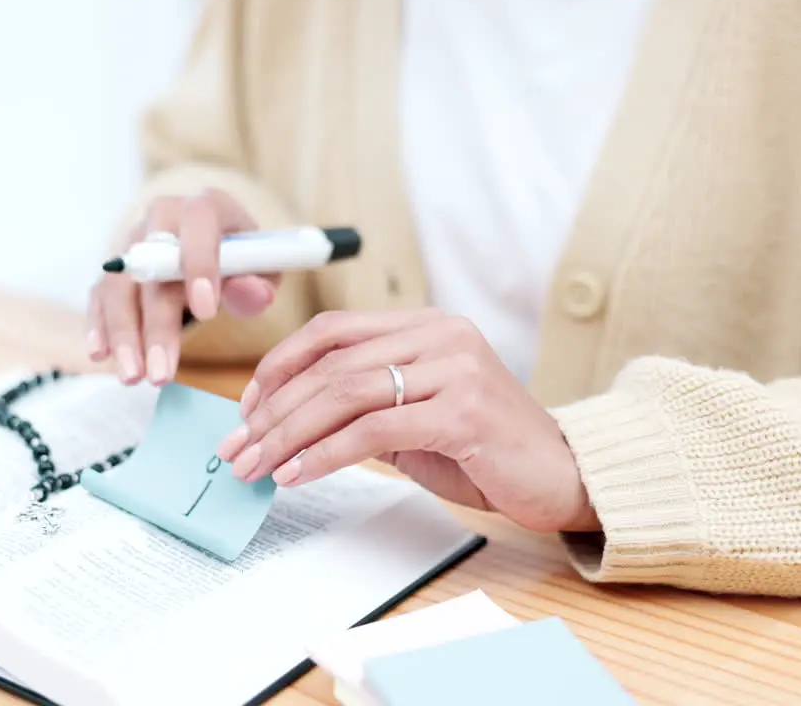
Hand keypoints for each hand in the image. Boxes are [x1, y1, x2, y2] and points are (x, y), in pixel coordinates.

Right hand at [87, 189, 278, 384]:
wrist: (216, 246)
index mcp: (205, 208)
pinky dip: (99, 325)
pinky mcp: (115, 269)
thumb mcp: (263, 269)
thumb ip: (258, 283)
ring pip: (119, 286)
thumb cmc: (243, 259)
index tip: (206, 313)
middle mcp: (162, 217)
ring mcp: (133, 242)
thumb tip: (254, 294)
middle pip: (151, 268)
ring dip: (123, 334)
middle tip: (161, 374)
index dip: (200, 265)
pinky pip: (99, 295)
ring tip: (133, 377)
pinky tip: (101, 355)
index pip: (198, 224)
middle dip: (156, 326)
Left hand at [214, 310, 600, 532]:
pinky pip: (373, 430)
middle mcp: (441, 335)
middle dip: (272, 409)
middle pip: (330, 363)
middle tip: (238, 448)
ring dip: (289, 434)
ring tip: (257, 466)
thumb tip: (286, 422)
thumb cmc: (485, 450)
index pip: (333, 330)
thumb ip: (364, 406)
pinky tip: (298, 474)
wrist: (562, 476)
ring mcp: (455, 369)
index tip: (246, 408)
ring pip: (345, 393)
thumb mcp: (415, 417)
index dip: (280, 365)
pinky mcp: (463, 412)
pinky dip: (325, 454)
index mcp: (425, 325)